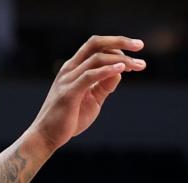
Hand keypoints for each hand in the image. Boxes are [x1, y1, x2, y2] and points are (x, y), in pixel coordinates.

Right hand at [27, 35, 144, 153]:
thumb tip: (120, 72)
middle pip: (96, 43)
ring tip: (139, 66)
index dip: (117, 48)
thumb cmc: (69, 119)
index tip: (134, 61)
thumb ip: (104, 86)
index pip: (96, 46)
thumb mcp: (93, 100)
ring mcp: (68, 79)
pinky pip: (90, 75)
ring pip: (97, 58)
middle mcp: (70, 69)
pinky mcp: (69, 92)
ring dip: (121, 60)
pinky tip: (122, 69)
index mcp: (74, 68)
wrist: (46, 136)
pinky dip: (107, 70)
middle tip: (140, 45)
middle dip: (120, 41)